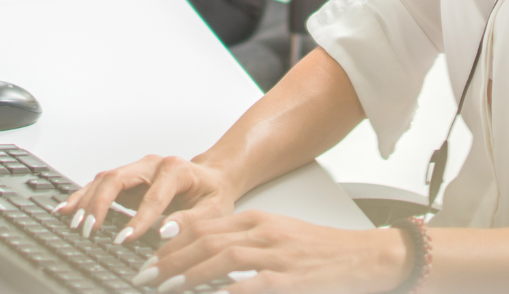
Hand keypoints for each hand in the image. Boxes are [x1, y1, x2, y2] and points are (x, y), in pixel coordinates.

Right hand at [57, 155, 237, 245]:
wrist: (211, 180)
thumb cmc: (212, 194)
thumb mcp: (214, 210)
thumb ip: (192, 221)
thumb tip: (165, 232)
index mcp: (176, 169)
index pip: (153, 194)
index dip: (139, 218)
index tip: (125, 239)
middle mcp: (151, 165)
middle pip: (118, 178)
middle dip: (101, 205)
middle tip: (89, 230)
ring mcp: (136, 171)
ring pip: (104, 180)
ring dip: (87, 201)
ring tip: (73, 223)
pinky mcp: (126, 181)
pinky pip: (99, 186)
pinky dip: (82, 197)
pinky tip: (67, 209)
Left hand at [144, 211, 407, 293]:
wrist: (365, 257)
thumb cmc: (322, 251)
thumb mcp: (280, 236)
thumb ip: (245, 242)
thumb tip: (208, 253)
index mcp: (260, 221)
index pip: (206, 223)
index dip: (174, 236)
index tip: (150, 248)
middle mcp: (264, 234)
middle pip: (206, 240)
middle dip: (170, 258)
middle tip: (144, 273)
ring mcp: (277, 257)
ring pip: (222, 258)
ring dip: (187, 273)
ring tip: (163, 286)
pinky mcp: (289, 281)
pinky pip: (251, 285)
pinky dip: (226, 290)